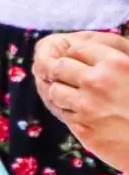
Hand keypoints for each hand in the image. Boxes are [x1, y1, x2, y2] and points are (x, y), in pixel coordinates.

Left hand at [33, 32, 128, 171]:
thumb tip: (85, 45)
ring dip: (63, 91)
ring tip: (78, 96)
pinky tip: (83, 113)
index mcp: (116, 63)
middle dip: (64, 71)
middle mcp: (98, 82)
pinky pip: (61, 112)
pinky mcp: (84, 130)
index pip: (75, 48)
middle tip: (73, 78)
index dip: (77, 55)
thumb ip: (119, 51)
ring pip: (54, 89)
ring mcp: (88, 107)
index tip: (81, 62)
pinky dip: (68, 111)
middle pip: (59, 66)